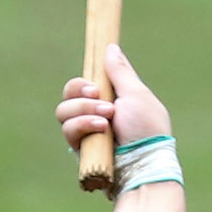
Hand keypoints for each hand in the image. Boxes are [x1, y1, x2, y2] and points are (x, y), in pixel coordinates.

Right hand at [56, 44, 171, 152]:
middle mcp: (96, 114)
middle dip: (81, 94)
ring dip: (83, 110)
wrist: (144, 164)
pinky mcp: (81, 149)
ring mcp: (87, 132)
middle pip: (69, 94)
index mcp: (111, 99)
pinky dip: (82, 126)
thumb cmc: (147, 130)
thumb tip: (110, 47)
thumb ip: (120, 72)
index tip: (94, 85)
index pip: (85, 83)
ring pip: (63, 111)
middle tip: (99, 98)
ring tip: (106, 120)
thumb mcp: (136, 95)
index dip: (84, 82)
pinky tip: (101, 129)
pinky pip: (68, 130)